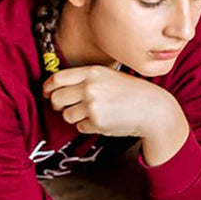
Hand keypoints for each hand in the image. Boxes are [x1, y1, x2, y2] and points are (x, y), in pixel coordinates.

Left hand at [44, 65, 185, 139]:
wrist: (153, 109)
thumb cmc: (132, 93)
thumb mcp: (109, 76)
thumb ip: (86, 79)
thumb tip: (59, 88)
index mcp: (92, 72)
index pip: (57, 79)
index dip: (48, 88)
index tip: (48, 93)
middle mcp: (89, 87)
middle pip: (57, 98)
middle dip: (58, 105)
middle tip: (64, 108)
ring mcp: (93, 105)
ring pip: (67, 115)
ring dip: (76, 117)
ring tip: (93, 114)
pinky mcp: (97, 122)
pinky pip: (80, 127)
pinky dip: (88, 126)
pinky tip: (103, 121)